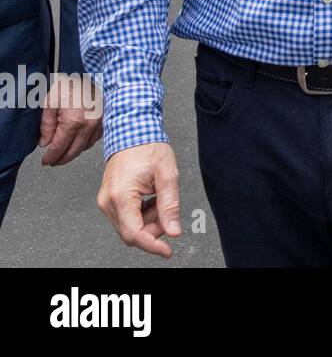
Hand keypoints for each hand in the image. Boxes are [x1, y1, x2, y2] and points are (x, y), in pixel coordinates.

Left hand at [39, 73, 101, 165]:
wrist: (94, 74)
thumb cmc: (72, 85)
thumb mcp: (51, 102)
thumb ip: (47, 125)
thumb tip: (45, 142)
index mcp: (73, 122)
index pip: (59, 147)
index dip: (50, 157)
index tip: (46, 161)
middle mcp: (89, 126)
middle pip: (74, 151)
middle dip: (62, 159)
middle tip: (54, 162)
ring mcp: (100, 124)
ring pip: (86, 147)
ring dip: (75, 152)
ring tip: (65, 153)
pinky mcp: (106, 121)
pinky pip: (96, 138)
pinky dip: (86, 143)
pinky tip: (79, 142)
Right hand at [97, 143, 181, 257]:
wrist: (132, 131)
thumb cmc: (148, 147)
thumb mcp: (167, 175)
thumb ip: (170, 205)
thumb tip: (173, 231)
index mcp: (120, 196)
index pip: (134, 234)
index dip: (153, 246)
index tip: (168, 251)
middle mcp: (107, 202)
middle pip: (131, 233)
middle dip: (153, 230)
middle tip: (169, 213)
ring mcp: (106, 201)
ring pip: (129, 226)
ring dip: (149, 221)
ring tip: (160, 198)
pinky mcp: (108, 199)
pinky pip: (126, 217)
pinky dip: (142, 214)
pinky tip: (151, 199)